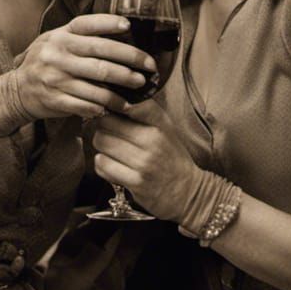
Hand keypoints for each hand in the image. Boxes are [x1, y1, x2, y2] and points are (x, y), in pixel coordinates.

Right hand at [14, 14, 156, 120]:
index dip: (108, 23)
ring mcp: (56, 78)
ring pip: (97, 85)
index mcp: (60, 36)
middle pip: (100, 57)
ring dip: (121, 91)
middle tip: (149, 68)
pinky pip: (86, 105)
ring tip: (137, 93)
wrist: (16, 91)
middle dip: (130, 62)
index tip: (128, 26)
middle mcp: (57, 54)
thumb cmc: (46, 62)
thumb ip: (81, 37)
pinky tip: (114, 107)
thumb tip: (121, 33)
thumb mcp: (56, 41)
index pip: (86, 25)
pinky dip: (103, 107)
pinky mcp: (56, 100)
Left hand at [91, 98, 202, 221]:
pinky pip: (103, 165)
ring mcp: (144, 162)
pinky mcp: (136, 182)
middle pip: (106, 123)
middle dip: (102, 128)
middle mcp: (152, 140)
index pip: (128, 103)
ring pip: (102, 143)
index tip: (110, 109)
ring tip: (111, 151)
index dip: (112, 104)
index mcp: (160, 123)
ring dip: (102, 148)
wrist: (188, 191)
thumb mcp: (166, 128)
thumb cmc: (172, 156)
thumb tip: (115, 98)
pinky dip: (102, 165)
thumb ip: (144, 112)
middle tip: (109, 134)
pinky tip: (113, 166)